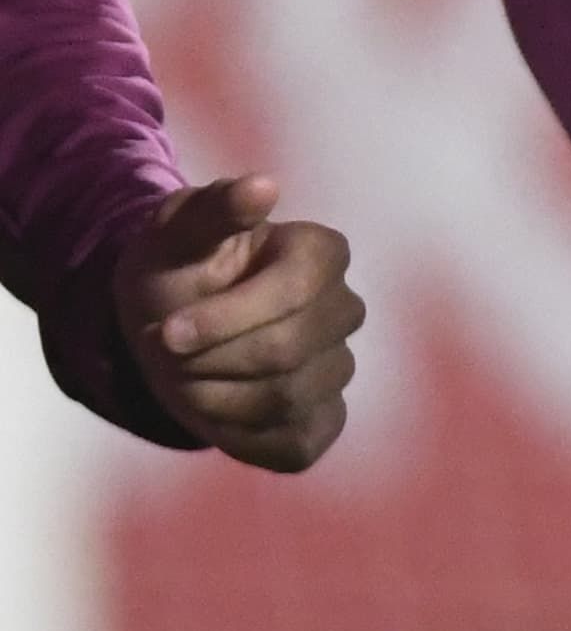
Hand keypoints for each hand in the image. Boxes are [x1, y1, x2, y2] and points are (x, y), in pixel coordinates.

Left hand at [110, 175, 359, 470]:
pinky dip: (240, 435)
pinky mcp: (323, 421)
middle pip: (287, 349)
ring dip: (215, 396)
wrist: (167, 332)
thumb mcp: (173, 234)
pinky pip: (291, 443)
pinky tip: (216, 407)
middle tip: (169, 353)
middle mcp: (343, 309)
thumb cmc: (174, 270)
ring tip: (188, 377)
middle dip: (211, 359)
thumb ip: (213, 209)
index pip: (293, 292)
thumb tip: (264, 187)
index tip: (165, 332)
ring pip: (286, 398)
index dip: (223, 319)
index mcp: (322, 253)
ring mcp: (338, 367)